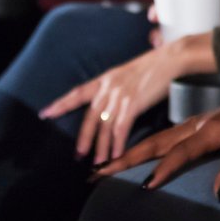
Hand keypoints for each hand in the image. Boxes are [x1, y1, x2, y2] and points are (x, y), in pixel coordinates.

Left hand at [42, 34, 214, 163]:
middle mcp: (109, 86)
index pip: (78, 92)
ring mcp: (120, 95)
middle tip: (78, 155)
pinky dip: (118, 144)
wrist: (173, 58)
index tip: (46, 113)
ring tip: (99, 162)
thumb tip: (114, 99)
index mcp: (106, 78)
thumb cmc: (157, 64)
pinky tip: (116, 155)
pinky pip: (120, 129)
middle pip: (90, 117)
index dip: (61, 104)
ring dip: (101, 147)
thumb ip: (119, 85)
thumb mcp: (130, 72)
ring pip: (104, 127)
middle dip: (83, 138)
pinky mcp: (133, 103)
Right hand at [94, 93, 219, 195]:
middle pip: (154, 143)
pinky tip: (126, 160)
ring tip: (101, 169)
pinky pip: (159, 140)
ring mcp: (188, 125)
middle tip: (97, 173)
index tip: (145, 187)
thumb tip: (219, 194)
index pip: (181, 153)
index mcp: (209, 131)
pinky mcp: (187, 127)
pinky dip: (139, 150)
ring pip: (152, 140)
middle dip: (125, 159)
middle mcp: (192, 126)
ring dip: (126, 154)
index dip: (163, 169)